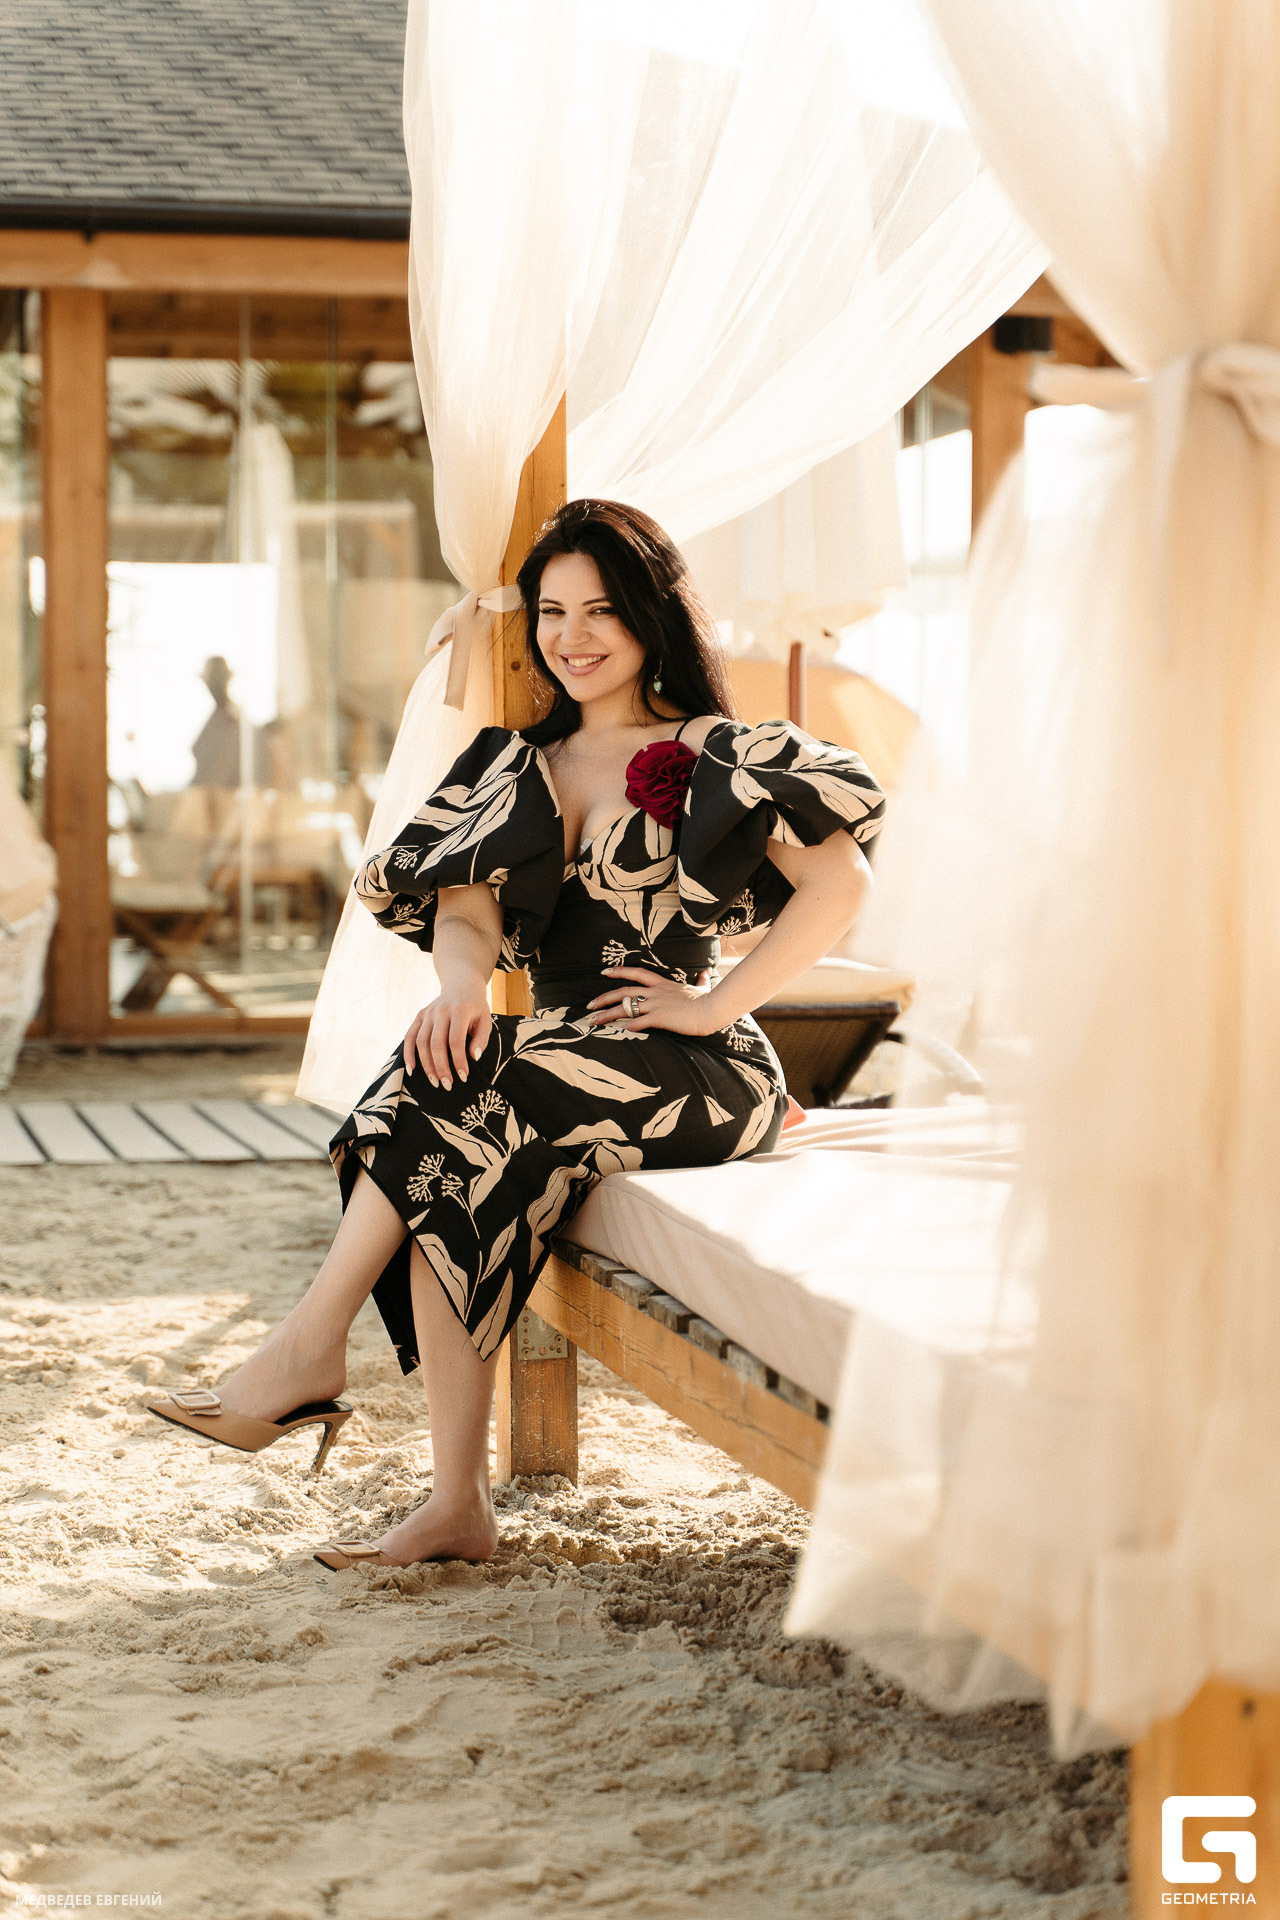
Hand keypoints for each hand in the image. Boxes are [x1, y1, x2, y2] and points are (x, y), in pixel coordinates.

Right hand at [403, 985, 490, 1088]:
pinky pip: (409, 1036)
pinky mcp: (419, 1016)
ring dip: (426, 1065)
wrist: (462, 985)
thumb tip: (474, 1057)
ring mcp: (428, 1013)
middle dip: (441, 1067)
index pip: (455, 1041)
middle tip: (447, 1084)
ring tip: (435, 1081)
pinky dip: (408, 1053)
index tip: (463, 1076)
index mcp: (459, 1011)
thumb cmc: (476, 1007)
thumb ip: (481, 1039)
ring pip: (421, 1042)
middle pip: (436, 1044)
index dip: (458, 1061)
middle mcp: (440, 1011)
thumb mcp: (485, 1020)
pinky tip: (411, 1069)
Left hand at [587, 966, 716, 1036]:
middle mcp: (655, 992)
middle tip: (589, 1005)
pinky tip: (617, 1032)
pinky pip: (638, 1023)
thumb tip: (705, 973)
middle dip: (603, 997)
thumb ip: (701, 980)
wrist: (712, 1008)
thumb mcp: (702, 988)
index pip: (636, 973)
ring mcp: (656, 1004)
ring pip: (625, 1008)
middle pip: (623, 991)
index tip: (604, 972)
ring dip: (606, 1015)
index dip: (619, 971)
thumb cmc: (708, 1000)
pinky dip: (626, 1027)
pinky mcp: (659, 1018)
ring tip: (592, 1021)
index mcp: (662, 984)